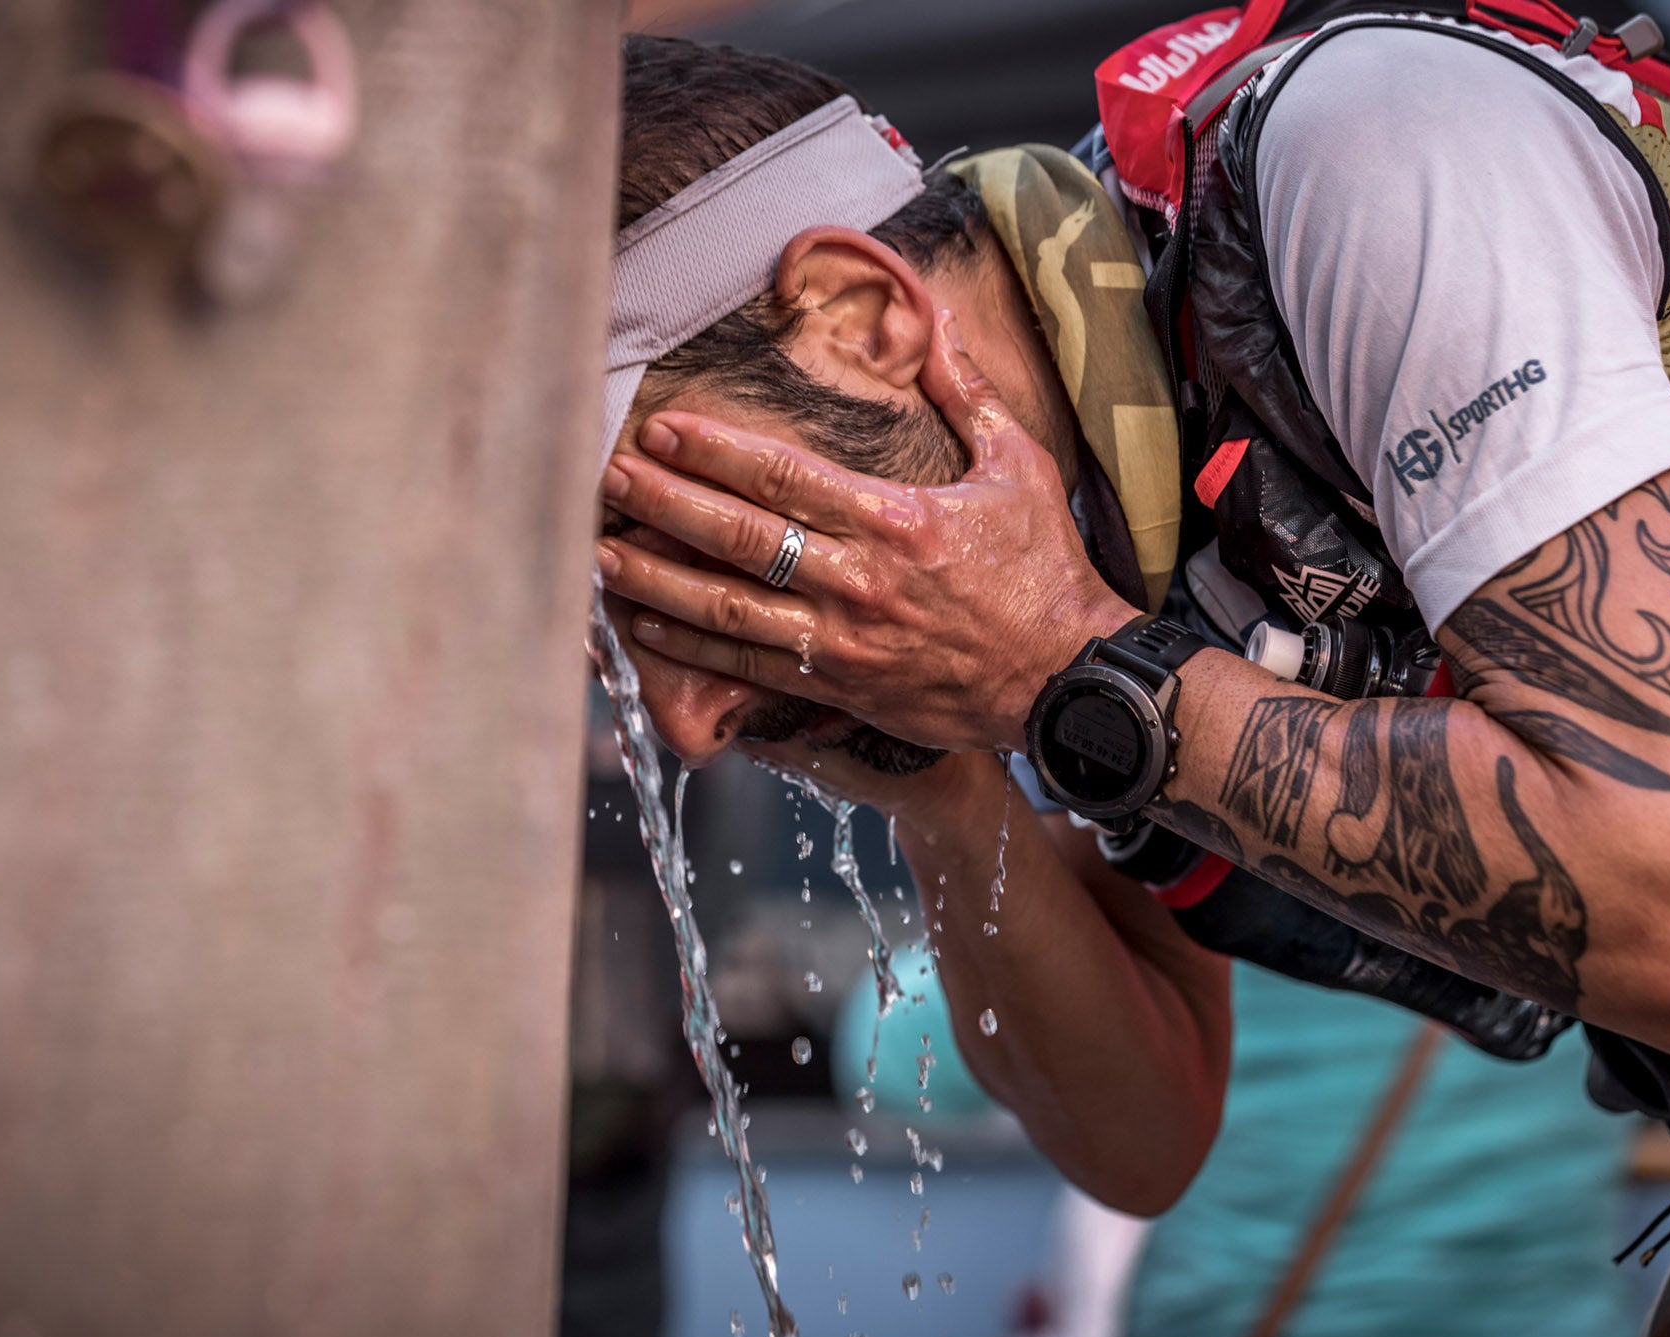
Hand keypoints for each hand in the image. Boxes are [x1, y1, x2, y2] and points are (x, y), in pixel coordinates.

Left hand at [595, 311, 1135, 753]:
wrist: (1068, 679)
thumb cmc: (1045, 570)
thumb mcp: (1016, 464)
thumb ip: (963, 389)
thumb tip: (932, 313)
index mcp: (897, 519)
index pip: (785, 478)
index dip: (714, 451)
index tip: (663, 427)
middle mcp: (861, 581)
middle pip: (740, 538)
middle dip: (666, 504)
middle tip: (611, 477)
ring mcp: (846, 641)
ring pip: (730, 609)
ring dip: (657, 579)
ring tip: (600, 552)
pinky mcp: (843, 689)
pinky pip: (751, 666)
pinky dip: (692, 647)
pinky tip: (644, 623)